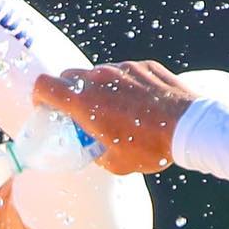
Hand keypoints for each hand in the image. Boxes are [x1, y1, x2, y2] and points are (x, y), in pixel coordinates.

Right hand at [33, 62, 196, 175]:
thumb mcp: (115, 163)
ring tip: (114, 109)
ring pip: (97, 73)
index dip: (39, 96)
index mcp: (85, 102)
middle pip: (68, 76)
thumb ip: (95, 152)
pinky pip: (123, 72)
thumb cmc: (149, 147)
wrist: (189, 127)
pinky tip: (138, 103)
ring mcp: (122, 68)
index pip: (44, 85)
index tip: (44, 107)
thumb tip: (93, 150)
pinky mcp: (143, 65)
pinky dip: (123, 85)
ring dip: (96, 88)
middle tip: (77, 112)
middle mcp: (99, 79)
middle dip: (66, 93)